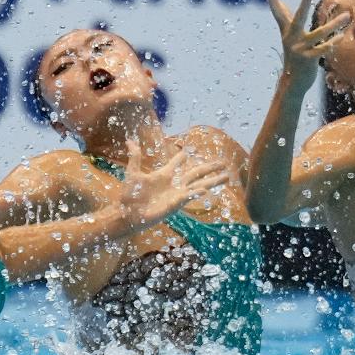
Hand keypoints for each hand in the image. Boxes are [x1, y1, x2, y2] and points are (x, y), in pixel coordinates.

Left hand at [118, 138, 232, 226]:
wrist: (127, 213)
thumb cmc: (130, 195)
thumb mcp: (133, 173)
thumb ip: (135, 157)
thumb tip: (130, 141)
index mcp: (164, 174)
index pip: (178, 163)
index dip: (184, 156)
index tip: (192, 149)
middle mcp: (174, 184)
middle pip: (195, 173)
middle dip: (209, 168)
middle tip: (223, 162)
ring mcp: (176, 194)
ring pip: (199, 185)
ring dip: (213, 180)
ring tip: (227, 176)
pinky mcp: (175, 204)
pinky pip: (188, 197)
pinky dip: (196, 193)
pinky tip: (206, 189)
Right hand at [262, 0, 348, 88]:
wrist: (292, 82)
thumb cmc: (294, 56)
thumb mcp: (288, 38)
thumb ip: (287, 20)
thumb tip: (280, 3)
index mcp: (286, 31)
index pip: (277, 11)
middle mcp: (291, 38)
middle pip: (298, 17)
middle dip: (304, 3)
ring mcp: (299, 48)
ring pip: (319, 33)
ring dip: (333, 25)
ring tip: (347, 16)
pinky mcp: (308, 59)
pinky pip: (322, 49)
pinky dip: (331, 43)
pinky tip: (340, 37)